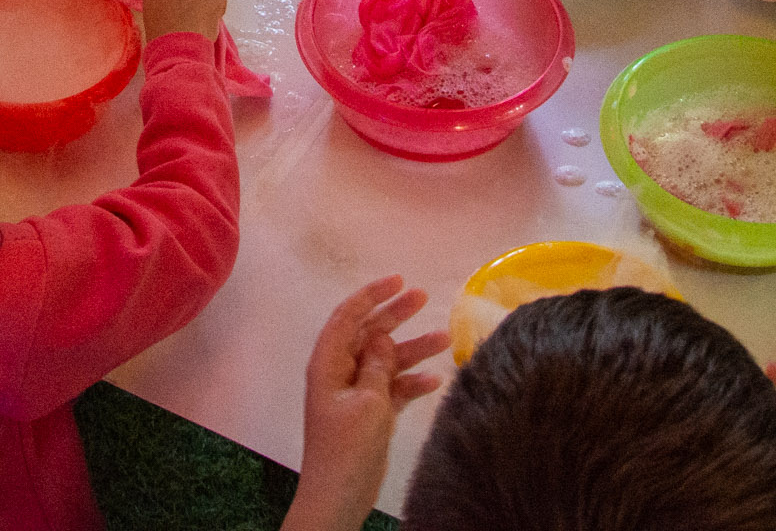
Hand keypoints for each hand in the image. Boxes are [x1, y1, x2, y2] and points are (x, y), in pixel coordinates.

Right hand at [141, 0, 225, 42]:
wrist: (175, 51)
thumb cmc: (161, 42)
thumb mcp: (154, 18)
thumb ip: (165, 7)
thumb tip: (178, 9)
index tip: (183, 11)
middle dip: (194, 1)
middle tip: (193, 21)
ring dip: (206, 7)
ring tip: (200, 28)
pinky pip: (219, 1)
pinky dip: (218, 12)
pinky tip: (209, 27)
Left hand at [281, 276, 448, 530]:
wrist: (339, 496)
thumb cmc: (348, 446)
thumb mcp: (368, 401)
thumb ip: (377, 365)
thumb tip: (380, 337)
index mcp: (329, 362)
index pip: (348, 316)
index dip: (372, 294)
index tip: (399, 280)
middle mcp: (340, 372)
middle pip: (369, 333)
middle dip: (396, 315)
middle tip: (425, 297)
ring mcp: (356, 393)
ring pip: (386, 361)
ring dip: (413, 350)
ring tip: (446, 339)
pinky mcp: (370, 414)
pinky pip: (392, 388)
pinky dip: (411, 383)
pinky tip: (435, 380)